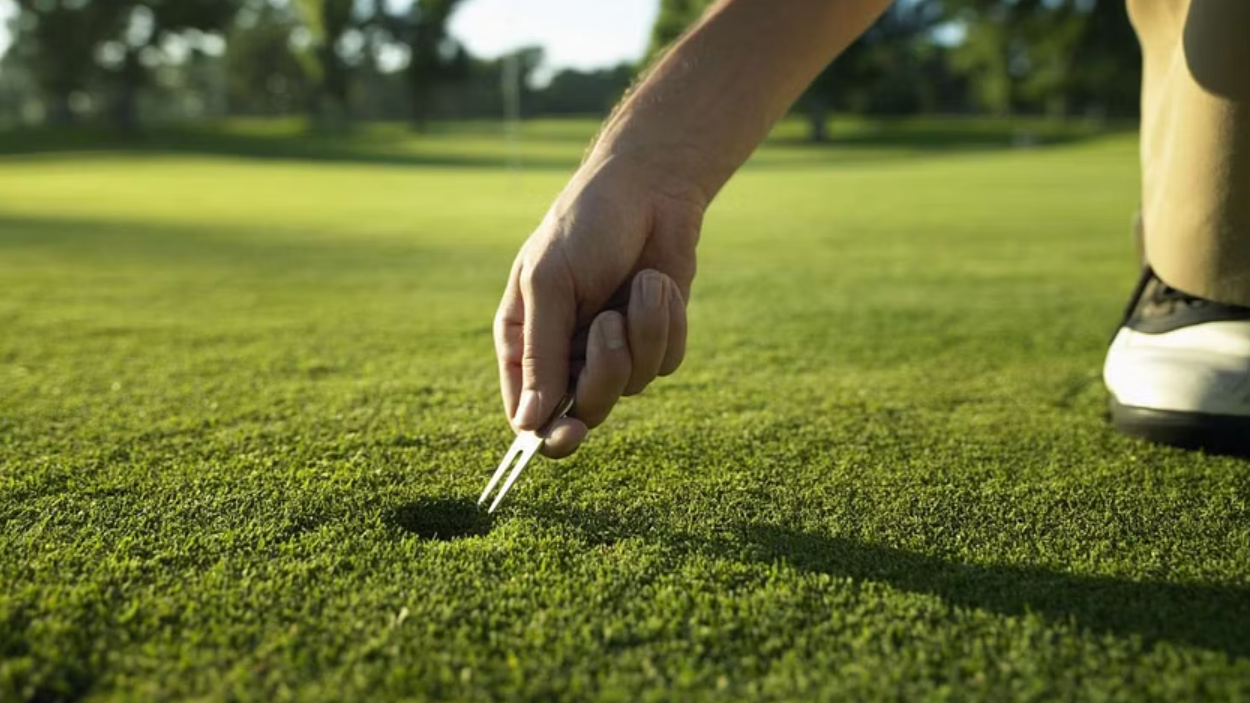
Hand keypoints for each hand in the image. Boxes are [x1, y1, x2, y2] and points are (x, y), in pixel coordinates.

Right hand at [494, 149, 706, 457]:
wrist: (649, 188)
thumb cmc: (584, 226)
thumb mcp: (551, 283)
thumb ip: (541, 355)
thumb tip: (526, 424)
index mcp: (524, 341)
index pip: (527, 411)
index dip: (545, 433)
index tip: (568, 433)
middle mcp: (567, 353)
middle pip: (586, 409)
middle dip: (605, 370)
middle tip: (610, 326)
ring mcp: (613, 349)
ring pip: (632, 385)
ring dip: (642, 333)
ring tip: (639, 284)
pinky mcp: (654, 339)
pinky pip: (666, 361)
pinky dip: (666, 323)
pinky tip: (657, 283)